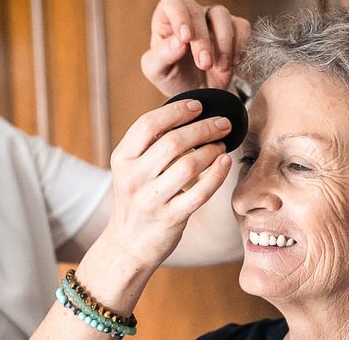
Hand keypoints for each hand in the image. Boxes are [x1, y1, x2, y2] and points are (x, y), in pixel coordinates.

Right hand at [105, 98, 232, 267]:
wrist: (129, 244)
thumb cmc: (139, 197)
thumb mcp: (133, 168)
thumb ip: (152, 144)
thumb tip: (189, 112)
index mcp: (122, 159)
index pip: (148, 124)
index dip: (176, 111)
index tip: (198, 106)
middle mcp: (133, 178)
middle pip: (173, 142)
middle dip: (203, 128)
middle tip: (223, 123)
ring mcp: (151, 200)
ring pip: (189, 165)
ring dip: (212, 150)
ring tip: (223, 144)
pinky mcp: (170, 218)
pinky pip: (200, 193)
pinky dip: (217, 175)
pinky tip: (226, 162)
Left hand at [141, 0, 250, 95]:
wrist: (199, 93)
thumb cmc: (174, 78)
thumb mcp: (158, 72)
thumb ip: (162, 55)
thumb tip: (179, 42)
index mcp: (166, 21)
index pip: (172, 3)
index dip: (179, 16)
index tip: (185, 38)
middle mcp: (190, 15)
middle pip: (197, 11)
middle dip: (202, 40)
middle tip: (204, 64)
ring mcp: (212, 20)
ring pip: (221, 13)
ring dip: (223, 41)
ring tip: (221, 67)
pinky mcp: (233, 29)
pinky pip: (242, 26)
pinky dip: (240, 45)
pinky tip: (233, 63)